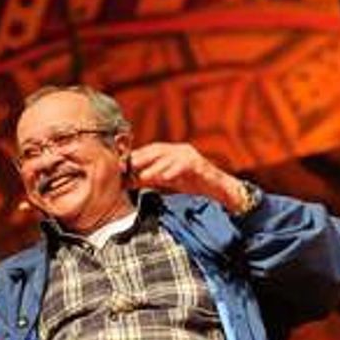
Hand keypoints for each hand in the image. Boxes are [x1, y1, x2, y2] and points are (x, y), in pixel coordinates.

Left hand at [128, 143, 244, 211]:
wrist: (218, 189)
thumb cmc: (192, 183)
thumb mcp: (167, 181)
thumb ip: (149, 179)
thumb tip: (127, 181)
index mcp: (171, 151)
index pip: (150, 150)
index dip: (135, 156)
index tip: (121, 165)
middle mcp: (180, 150)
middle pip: (157, 150)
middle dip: (142, 158)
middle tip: (128, 167)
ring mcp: (190, 156)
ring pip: (169, 159)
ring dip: (155, 167)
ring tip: (143, 177)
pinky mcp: (200, 165)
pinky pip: (185, 167)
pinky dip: (174, 171)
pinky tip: (165, 178)